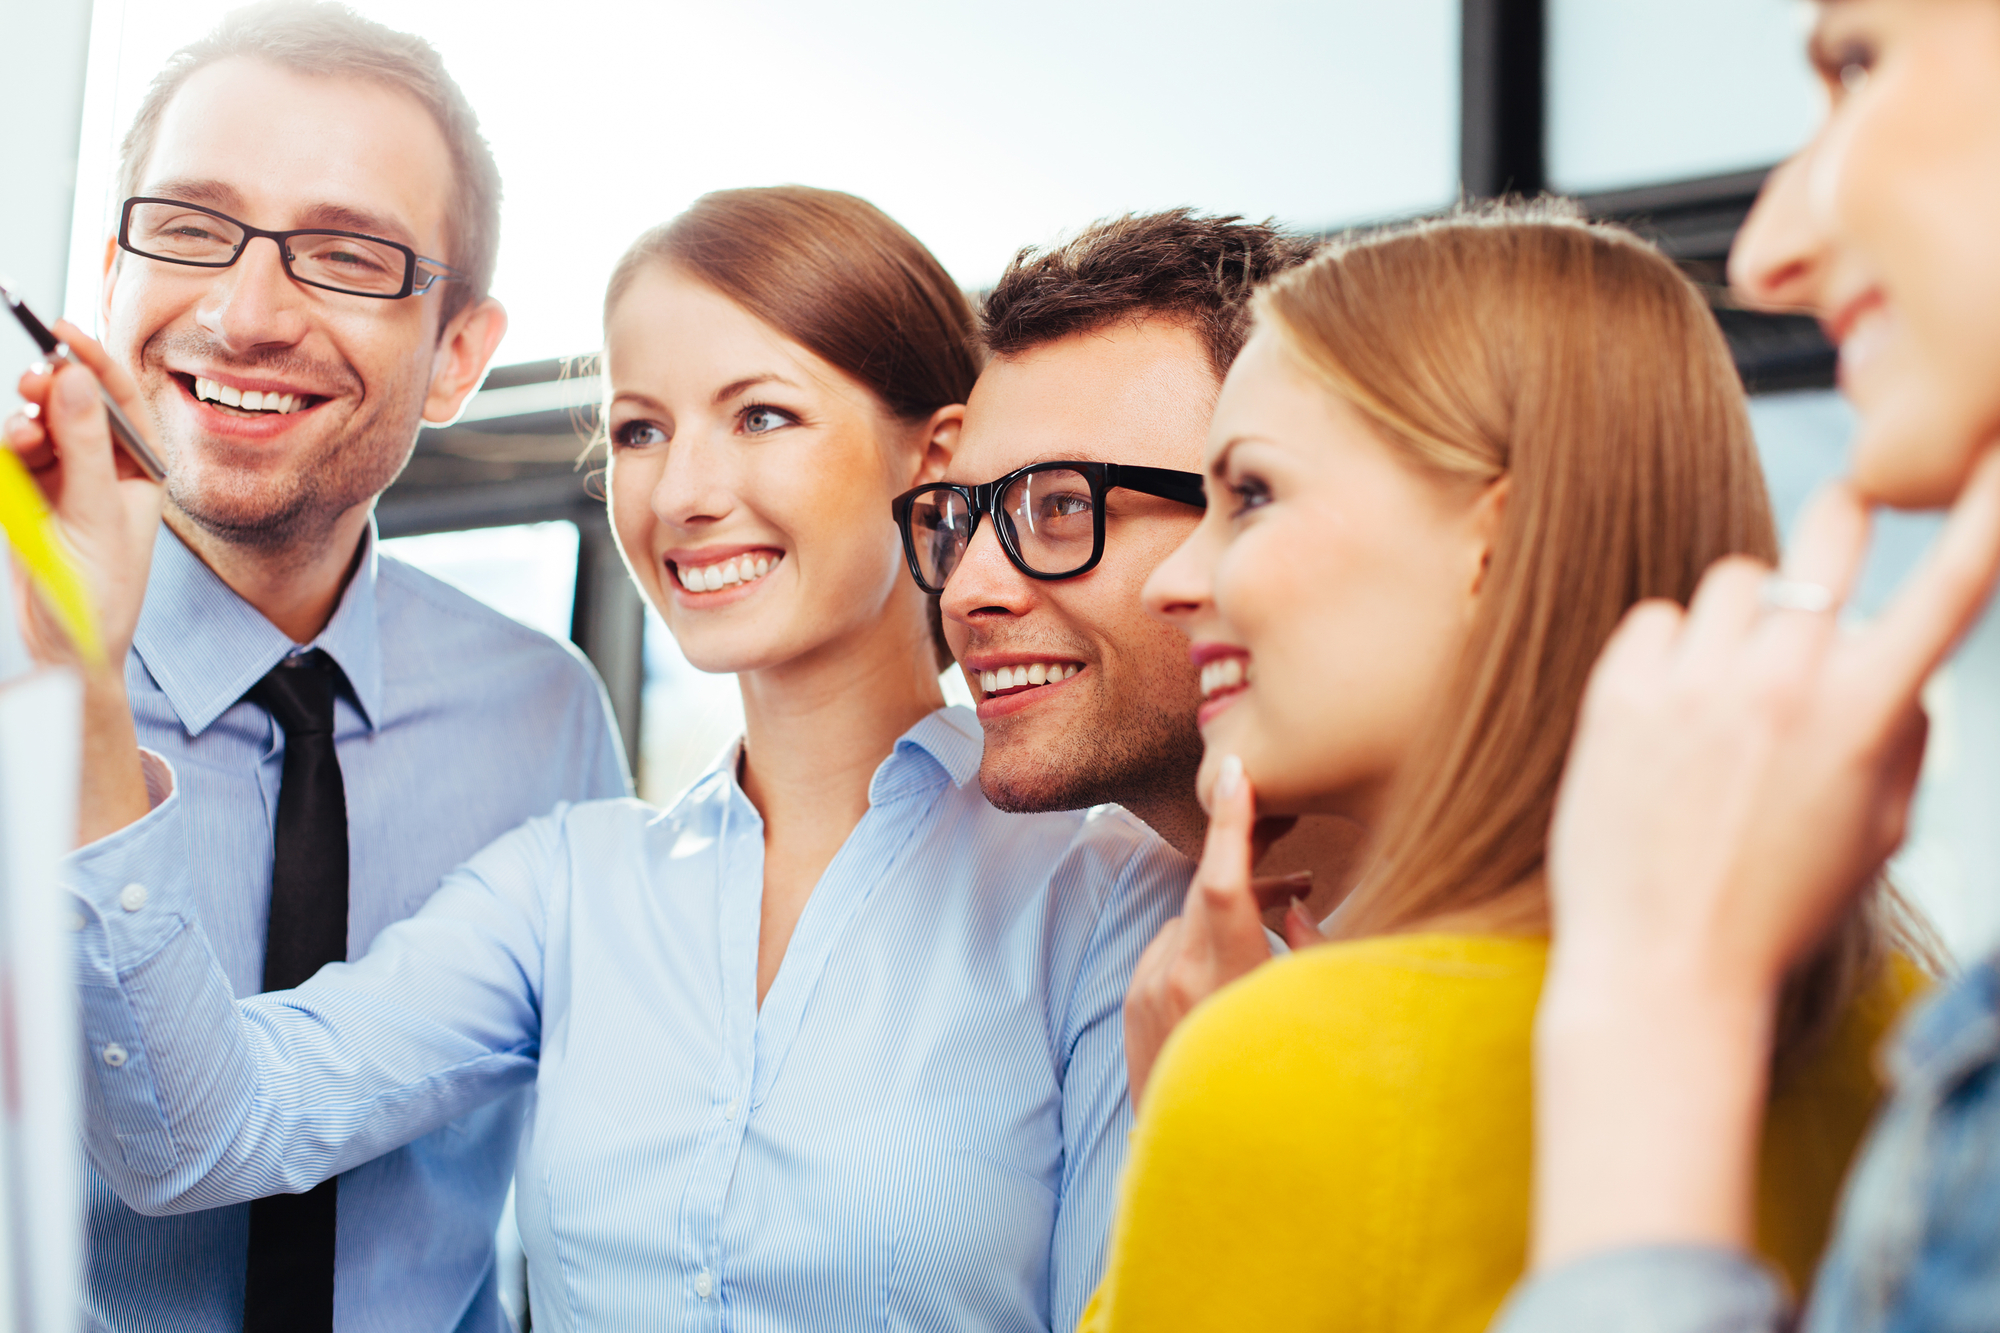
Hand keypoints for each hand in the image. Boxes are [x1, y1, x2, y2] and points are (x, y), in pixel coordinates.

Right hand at [5, 320, 162, 671]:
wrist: (66, 646)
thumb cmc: (101, 593)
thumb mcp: (95, 514)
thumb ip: (83, 446)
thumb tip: (74, 380)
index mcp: (142, 470)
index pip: (123, 400)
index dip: (97, 361)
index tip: (65, 331)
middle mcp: (107, 468)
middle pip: (76, 405)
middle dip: (54, 387)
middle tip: (35, 378)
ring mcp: (66, 479)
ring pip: (40, 425)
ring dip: (29, 419)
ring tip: (24, 434)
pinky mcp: (30, 494)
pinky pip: (16, 451)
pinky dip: (12, 444)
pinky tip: (14, 449)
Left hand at [1124, 757, 1322, 1107]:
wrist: (1207, 1163)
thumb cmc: (1278, 1090)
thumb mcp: (1310, 1017)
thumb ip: (1312, 956)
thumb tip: (1294, 906)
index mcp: (1225, 980)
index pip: (1220, 882)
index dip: (1229, 823)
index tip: (1233, 774)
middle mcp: (1177, 979)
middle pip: (1205, 890)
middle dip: (1244, 868)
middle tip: (1294, 864)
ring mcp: (1147, 991)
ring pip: (1188, 920)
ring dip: (1224, 915)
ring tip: (1273, 931)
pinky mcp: (1131, 1004)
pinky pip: (1168, 950)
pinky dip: (1198, 947)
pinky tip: (1229, 973)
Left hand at [1528, 449, 1999, 1267]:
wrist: (1660, 967)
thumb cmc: (1778, 909)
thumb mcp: (1874, 835)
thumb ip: (1902, 739)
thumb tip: (1906, 671)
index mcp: (1862, 719)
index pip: (1948, 592)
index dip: (1984, 515)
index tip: (1994, 454)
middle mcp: (1781, 685)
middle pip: (1825, 537)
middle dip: (1843, 523)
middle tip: (1846, 520)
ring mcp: (1693, 684)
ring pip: (1733, 580)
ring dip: (1742, 619)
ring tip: (1727, 693)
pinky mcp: (1616, 694)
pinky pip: (1656, 618)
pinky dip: (1668, 653)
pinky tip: (1667, 714)